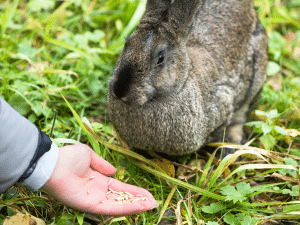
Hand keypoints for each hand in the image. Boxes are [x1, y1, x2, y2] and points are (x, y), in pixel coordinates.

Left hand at [41, 144, 158, 214]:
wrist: (53, 163)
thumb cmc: (68, 157)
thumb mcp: (90, 156)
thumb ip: (103, 164)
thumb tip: (115, 171)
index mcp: (99, 181)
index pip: (120, 188)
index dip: (134, 191)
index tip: (147, 193)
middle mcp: (98, 192)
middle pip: (123, 198)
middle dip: (138, 200)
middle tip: (154, 202)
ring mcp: (94, 200)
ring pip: (119, 205)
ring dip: (136, 206)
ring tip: (151, 206)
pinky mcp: (90, 206)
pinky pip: (110, 208)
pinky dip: (125, 208)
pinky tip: (138, 206)